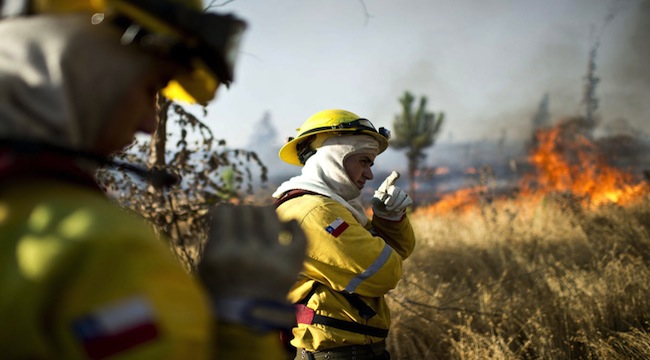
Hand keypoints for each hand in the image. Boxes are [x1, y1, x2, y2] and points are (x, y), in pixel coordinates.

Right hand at [197, 204, 306, 330]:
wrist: (245, 322)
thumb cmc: (221, 291)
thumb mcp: (205, 265)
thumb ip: (215, 235)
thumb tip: (230, 204)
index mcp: (222, 252)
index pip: (225, 211)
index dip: (225, 212)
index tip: (227, 220)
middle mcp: (247, 252)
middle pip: (246, 209)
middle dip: (243, 213)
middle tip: (244, 225)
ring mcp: (272, 258)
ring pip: (269, 213)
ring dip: (265, 214)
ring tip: (262, 224)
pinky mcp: (291, 264)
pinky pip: (298, 233)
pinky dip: (293, 225)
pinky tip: (287, 224)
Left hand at [371, 171, 411, 220]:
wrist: (384, 210)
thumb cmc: (379, 203)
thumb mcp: (375, 200)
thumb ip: (378, 197)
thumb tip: (385, 196)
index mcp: (386, 185)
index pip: (391, 179)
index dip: (394, 176)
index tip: (396, 174)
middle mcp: (395, 187)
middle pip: (396, 190)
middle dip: (391, 199)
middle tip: (386, 204)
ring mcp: (402, 192)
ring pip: (402, 197)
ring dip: (395, 205)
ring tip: (389, 208)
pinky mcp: (407, 198)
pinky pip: (408, 201)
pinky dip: (401, 206)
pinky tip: (396, 208)